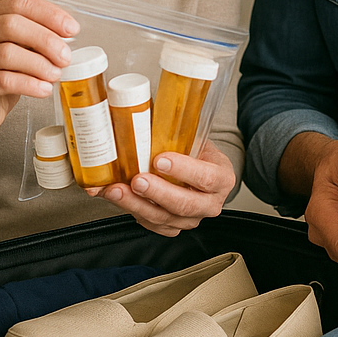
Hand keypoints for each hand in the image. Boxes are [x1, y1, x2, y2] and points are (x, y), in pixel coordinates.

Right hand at [0, 0, 78, 169]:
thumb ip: (37, 38)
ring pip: (7, 53)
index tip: (71, 29)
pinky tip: (43, 89)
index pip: (19, 3)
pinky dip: (28, 84)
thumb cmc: (0, 74)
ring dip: (39, 64)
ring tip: (55, 74)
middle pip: (11, 25)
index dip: (49, 14)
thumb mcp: (21, 49)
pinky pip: (2, 80)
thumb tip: (68, 36)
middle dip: (45, 40)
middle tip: (65, 56)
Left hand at [91, 140, 236, 236]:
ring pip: (164, 217)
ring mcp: (192, 219)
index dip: (183, 170)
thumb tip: (143, 110)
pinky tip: (117, 197)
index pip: (206, 177)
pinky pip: (152, 224)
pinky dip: (131, 210)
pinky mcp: (173, 227)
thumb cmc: (195, 153)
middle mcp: (210, 203)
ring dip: (136, 204)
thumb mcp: (194, 139)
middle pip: (184, 204)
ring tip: (116, 189)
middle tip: (137, 179)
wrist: (200, 172)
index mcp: (222, 178)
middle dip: (157, 192)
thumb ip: (175, 130)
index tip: (159, 159)